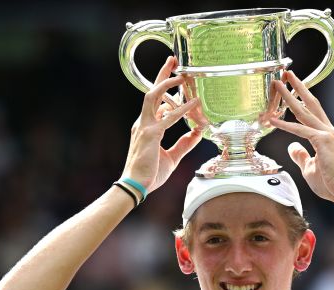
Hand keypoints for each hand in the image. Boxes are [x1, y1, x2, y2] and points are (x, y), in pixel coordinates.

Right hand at [121, 56, 201, 192]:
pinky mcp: (151, 134)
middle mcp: (143, 123)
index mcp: (146, 127)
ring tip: (182, 75)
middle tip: (173, 60)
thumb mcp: (172, 157)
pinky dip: (182, 109)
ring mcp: (145, 127)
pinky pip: (168, 117)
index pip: (156, 104)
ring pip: (153, 96)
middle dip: (162, 74)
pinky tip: (194, 104)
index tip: (180, 85)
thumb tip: (197, 133)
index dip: (168, 93)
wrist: (136, 186)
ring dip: (167, 83)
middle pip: (152, 92)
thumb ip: (184, 144)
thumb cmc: (150, 174)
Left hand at [269, 71, 333, 202]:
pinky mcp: (322, 141)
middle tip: (285, 73)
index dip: (301, 97)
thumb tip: (291, 147)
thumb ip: (301, 155)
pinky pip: (300, 130)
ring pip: (304, 111)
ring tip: (278, 84)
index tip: (291, 86)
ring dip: (289, 96)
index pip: (312, 111)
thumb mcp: (310, 167)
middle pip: (310, 103)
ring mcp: (326, 134)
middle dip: (297, 87)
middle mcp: (327, 130)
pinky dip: (285, 124)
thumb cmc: (331, 183)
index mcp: (325, 134)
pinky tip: (272, 120)